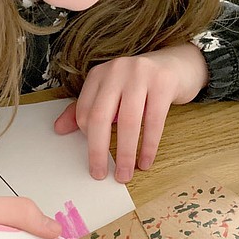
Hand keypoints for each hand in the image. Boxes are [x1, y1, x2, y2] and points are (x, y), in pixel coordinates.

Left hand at [54, 43, 208, 182]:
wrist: (180, 64)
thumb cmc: (142, 84)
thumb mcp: (112, 93)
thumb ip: (87, 109)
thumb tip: (58, 129)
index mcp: (99, 75)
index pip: (84, 111)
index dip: (87, 138)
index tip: (95, 157)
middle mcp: (117, 71)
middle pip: (101, 117)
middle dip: (99, 151)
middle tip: (100, 174)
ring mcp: (141, 75)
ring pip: (128, 122)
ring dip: (125, 154)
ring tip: (125, 174)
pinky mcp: (163, 83)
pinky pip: (154, 122)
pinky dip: (149, 146)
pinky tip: (145, 161)